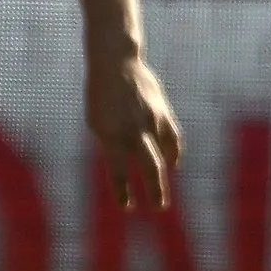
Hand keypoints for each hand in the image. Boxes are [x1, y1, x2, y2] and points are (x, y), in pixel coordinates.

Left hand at [89, 51, 181, 210]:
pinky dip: (174, 153)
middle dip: (155, 190)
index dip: (123, 191)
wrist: (115, 63)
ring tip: (163, 193)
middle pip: (149, 167)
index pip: (118, 171)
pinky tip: (172, 163)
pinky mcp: (163, 113)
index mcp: (111, 135)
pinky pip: (172, 138)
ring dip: (164, 175)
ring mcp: (150, 121)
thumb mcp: (97, 121)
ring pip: (164, 155)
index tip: (127, 207)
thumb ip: (112, 143)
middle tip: (158, 207)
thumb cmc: (100, 96)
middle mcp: (133, 130)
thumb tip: (127, 164)